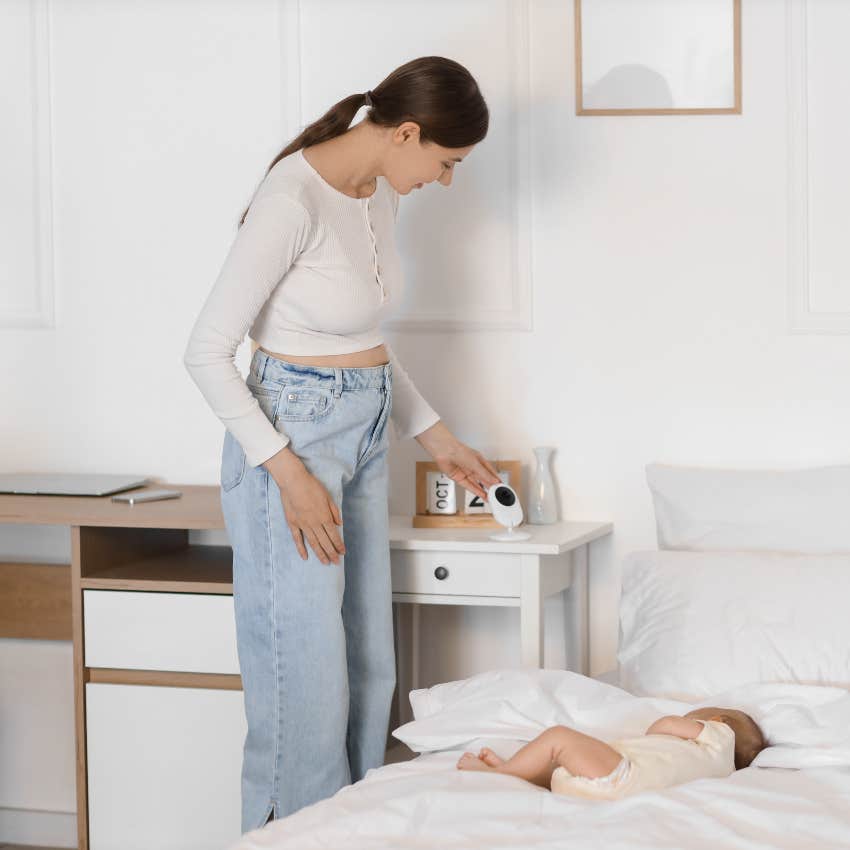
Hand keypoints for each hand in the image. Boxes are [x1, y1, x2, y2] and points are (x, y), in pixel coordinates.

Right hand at [265, 448, 345, 564]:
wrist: (293, 481)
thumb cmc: (312, 486)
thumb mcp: (328, 496)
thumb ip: (334, 511)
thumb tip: (339, 525)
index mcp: (324, 516)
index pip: (333, 535)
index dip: (338, 545)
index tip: (342, 552)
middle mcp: (314, 523)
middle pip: (324, 542)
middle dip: (331, 553)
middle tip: (336, 562)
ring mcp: (302, 524)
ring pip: (313, 543)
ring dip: (320, 553)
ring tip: (325, 562)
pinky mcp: (292, 523)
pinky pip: (297, 539)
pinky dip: (301, 549)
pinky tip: (305, 557)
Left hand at [415, 421, 501, 500]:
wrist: (444, 451)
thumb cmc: (459, 451)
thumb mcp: (476, 464)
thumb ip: (485, 474)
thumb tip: (494, 481)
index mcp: (479, 460)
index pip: (490, 471)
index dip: (495, 479)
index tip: (501, 485)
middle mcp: (472, 466)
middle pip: (483, 478)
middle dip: (490, 486)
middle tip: (497, 493)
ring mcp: (465, 472)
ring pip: (476, 484)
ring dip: (483, 490)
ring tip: (490, 497)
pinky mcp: (458, 478)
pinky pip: (468, 486)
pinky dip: (475, 490)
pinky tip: (481, 494)